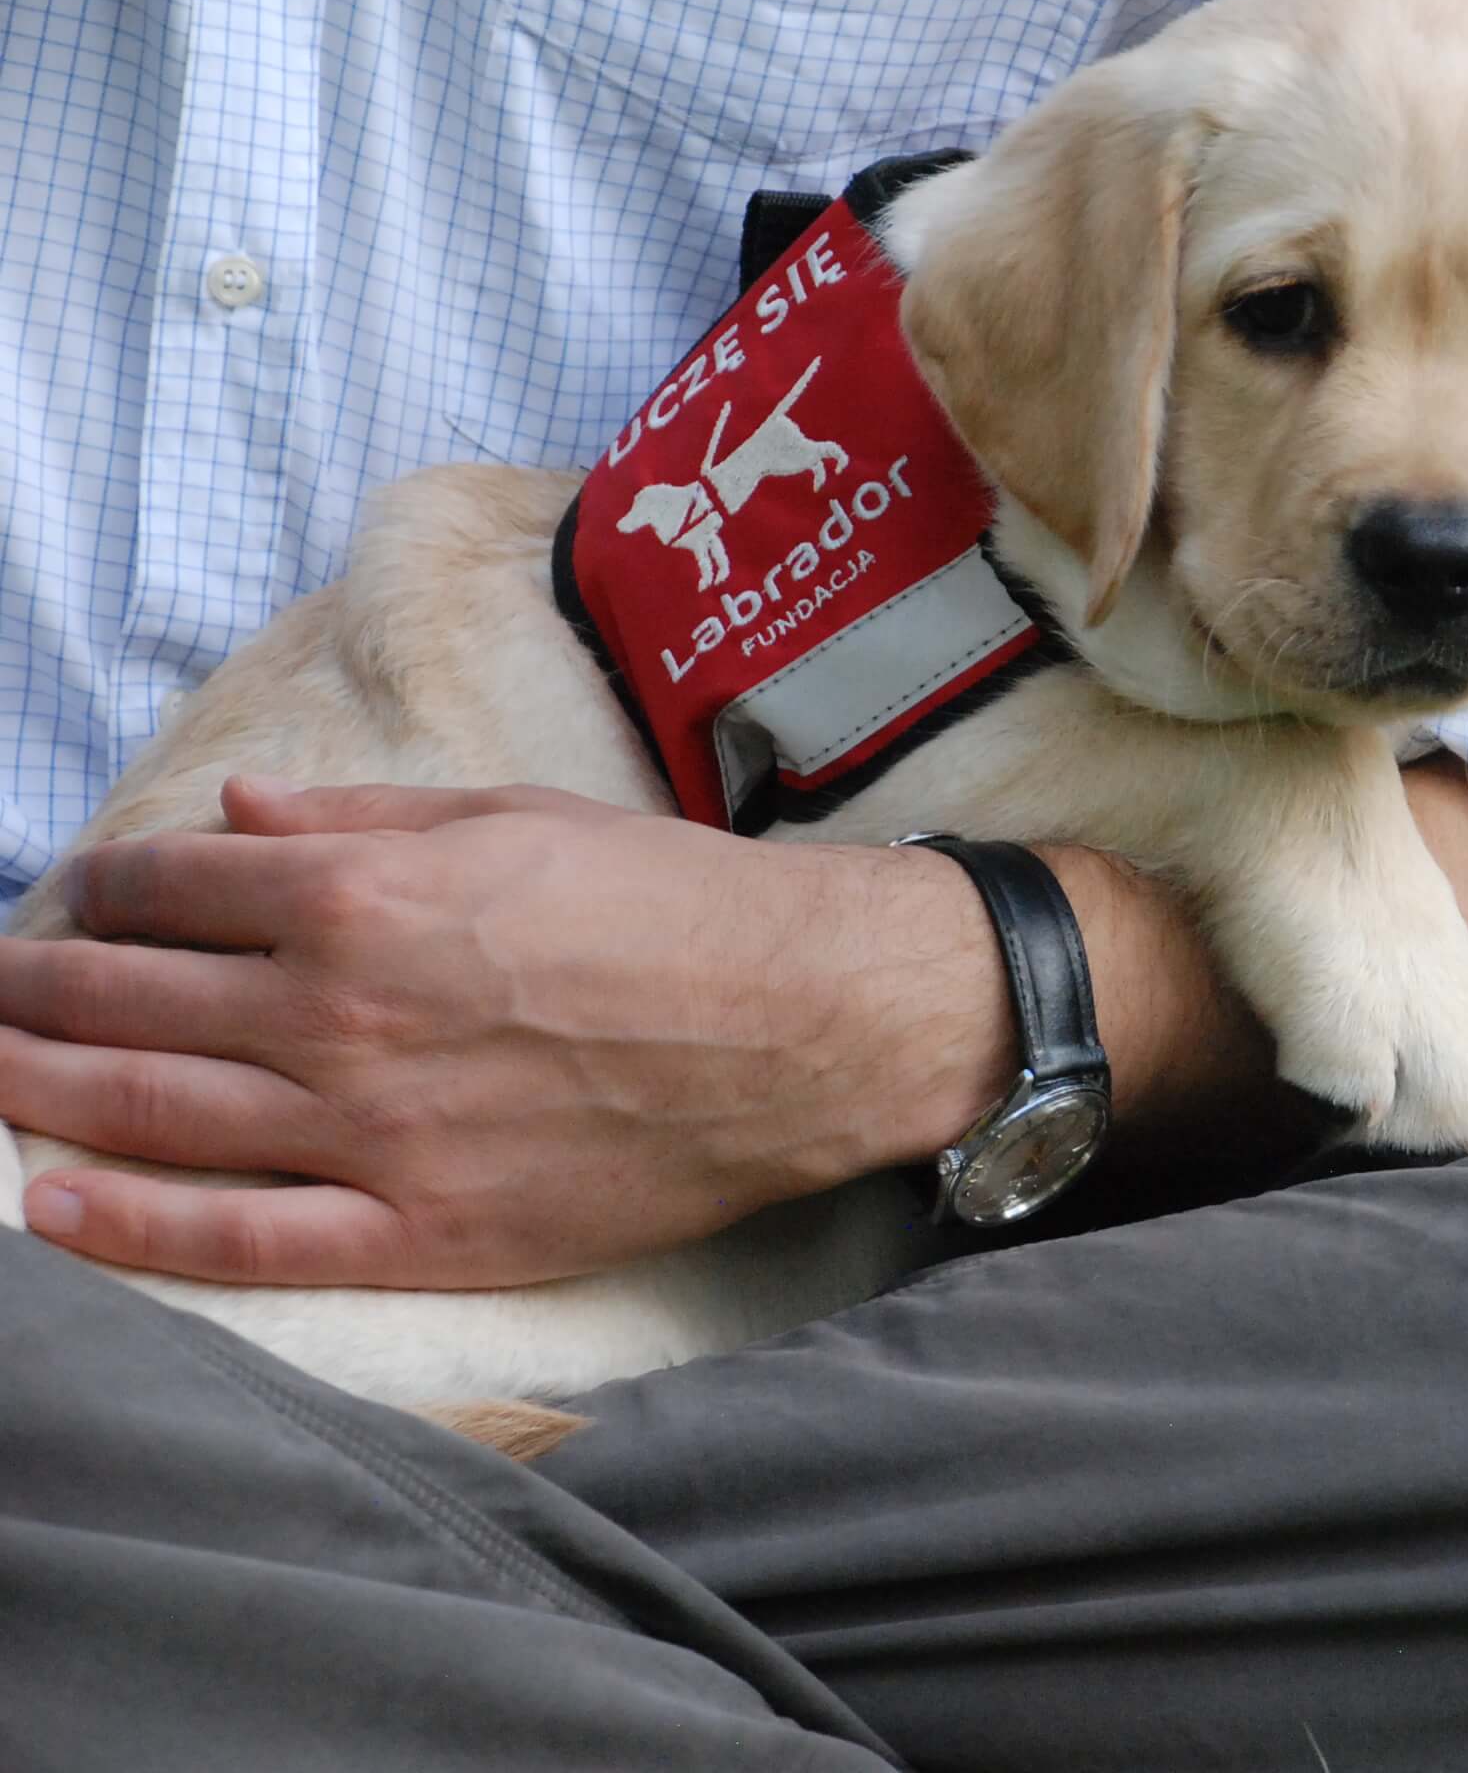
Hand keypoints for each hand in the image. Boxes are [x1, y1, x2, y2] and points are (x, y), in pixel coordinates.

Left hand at [6, 780, 1004, 1287]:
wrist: (801, 1022)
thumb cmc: (673, 903)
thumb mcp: (516, 817)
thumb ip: (363, 821)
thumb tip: (234, 817)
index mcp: (363, 899)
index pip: (170, 887)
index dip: (107, 886)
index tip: (89, 895)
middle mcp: (339, 1014)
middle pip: (125, 997)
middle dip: (32, 983)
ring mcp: (370, 1133)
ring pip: (148, 1109)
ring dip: (37, 1083)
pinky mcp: (420, 1231)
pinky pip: (237, 1238)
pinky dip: (126, 1226)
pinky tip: (52, 1202)